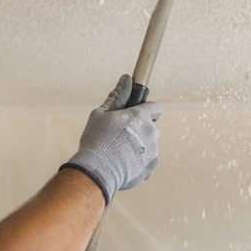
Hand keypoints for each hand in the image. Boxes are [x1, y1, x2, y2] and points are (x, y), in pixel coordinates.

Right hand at [61, 75, 160, 202]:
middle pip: (152, 126)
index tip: (135, 116)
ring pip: (150, 144)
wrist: (96, 171)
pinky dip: (139, 162)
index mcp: (140, 116)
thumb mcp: (101, 114)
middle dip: (140, 129)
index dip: (145, 110)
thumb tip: (126, 79)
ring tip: (119, 152)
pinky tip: (124, 163)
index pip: (154, 107)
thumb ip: (117, 97)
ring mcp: (153, 150)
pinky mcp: (151, 167)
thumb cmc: (96, 141)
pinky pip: (148, 161)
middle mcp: (150, 132)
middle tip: (121, 136)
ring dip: (139, 146)